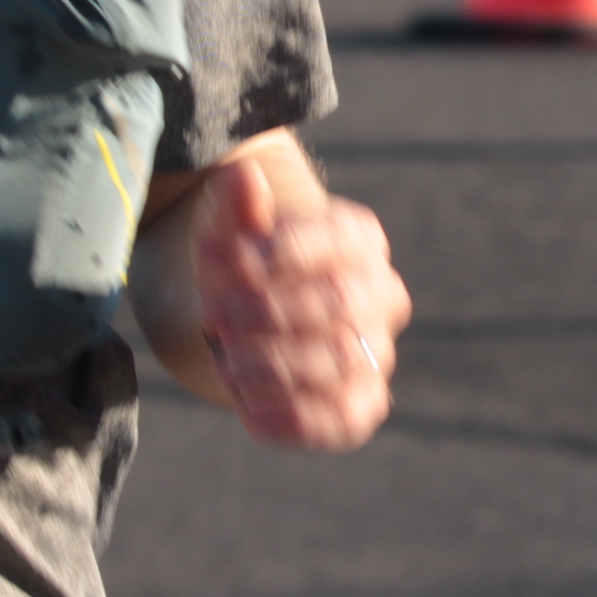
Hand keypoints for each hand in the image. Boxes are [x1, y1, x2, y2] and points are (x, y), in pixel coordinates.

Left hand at [193, 154, 408, 451]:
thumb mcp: (227, 227)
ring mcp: (377, 352)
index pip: (336, 241)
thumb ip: (234, 203)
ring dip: (273, 363)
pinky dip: (292, 415)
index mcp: (359, 239)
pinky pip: (342, 419)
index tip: (225, 262)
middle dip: (268, 311)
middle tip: (213, 315)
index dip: (278, 254)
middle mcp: (382, 294)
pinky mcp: (362, 405)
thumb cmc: (240, 264)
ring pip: (341, 362)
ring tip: (225, 358)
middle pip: (339, 302)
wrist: (244, 321)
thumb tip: (246, 177)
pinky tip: (245, 403)